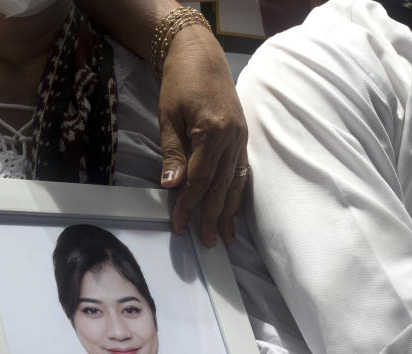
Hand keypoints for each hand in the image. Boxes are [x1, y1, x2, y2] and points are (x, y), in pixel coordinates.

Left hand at [158, 25, 248, 247]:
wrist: (200, 54)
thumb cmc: (180, 83)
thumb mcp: (168, 118)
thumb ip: (173, 154)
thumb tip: (172, 186)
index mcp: (213, 132)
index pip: (200, 179)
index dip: (189, 205)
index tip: (179, 224)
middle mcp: (233, 138)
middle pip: (221, 187)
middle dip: (213, 217)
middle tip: (208, 242)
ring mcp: (241, 138)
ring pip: (236, 183)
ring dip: (230, 211)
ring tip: (226, 236)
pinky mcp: (243, 137)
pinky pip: (242, 172)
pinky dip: (238, 193)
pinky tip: (234, 209)